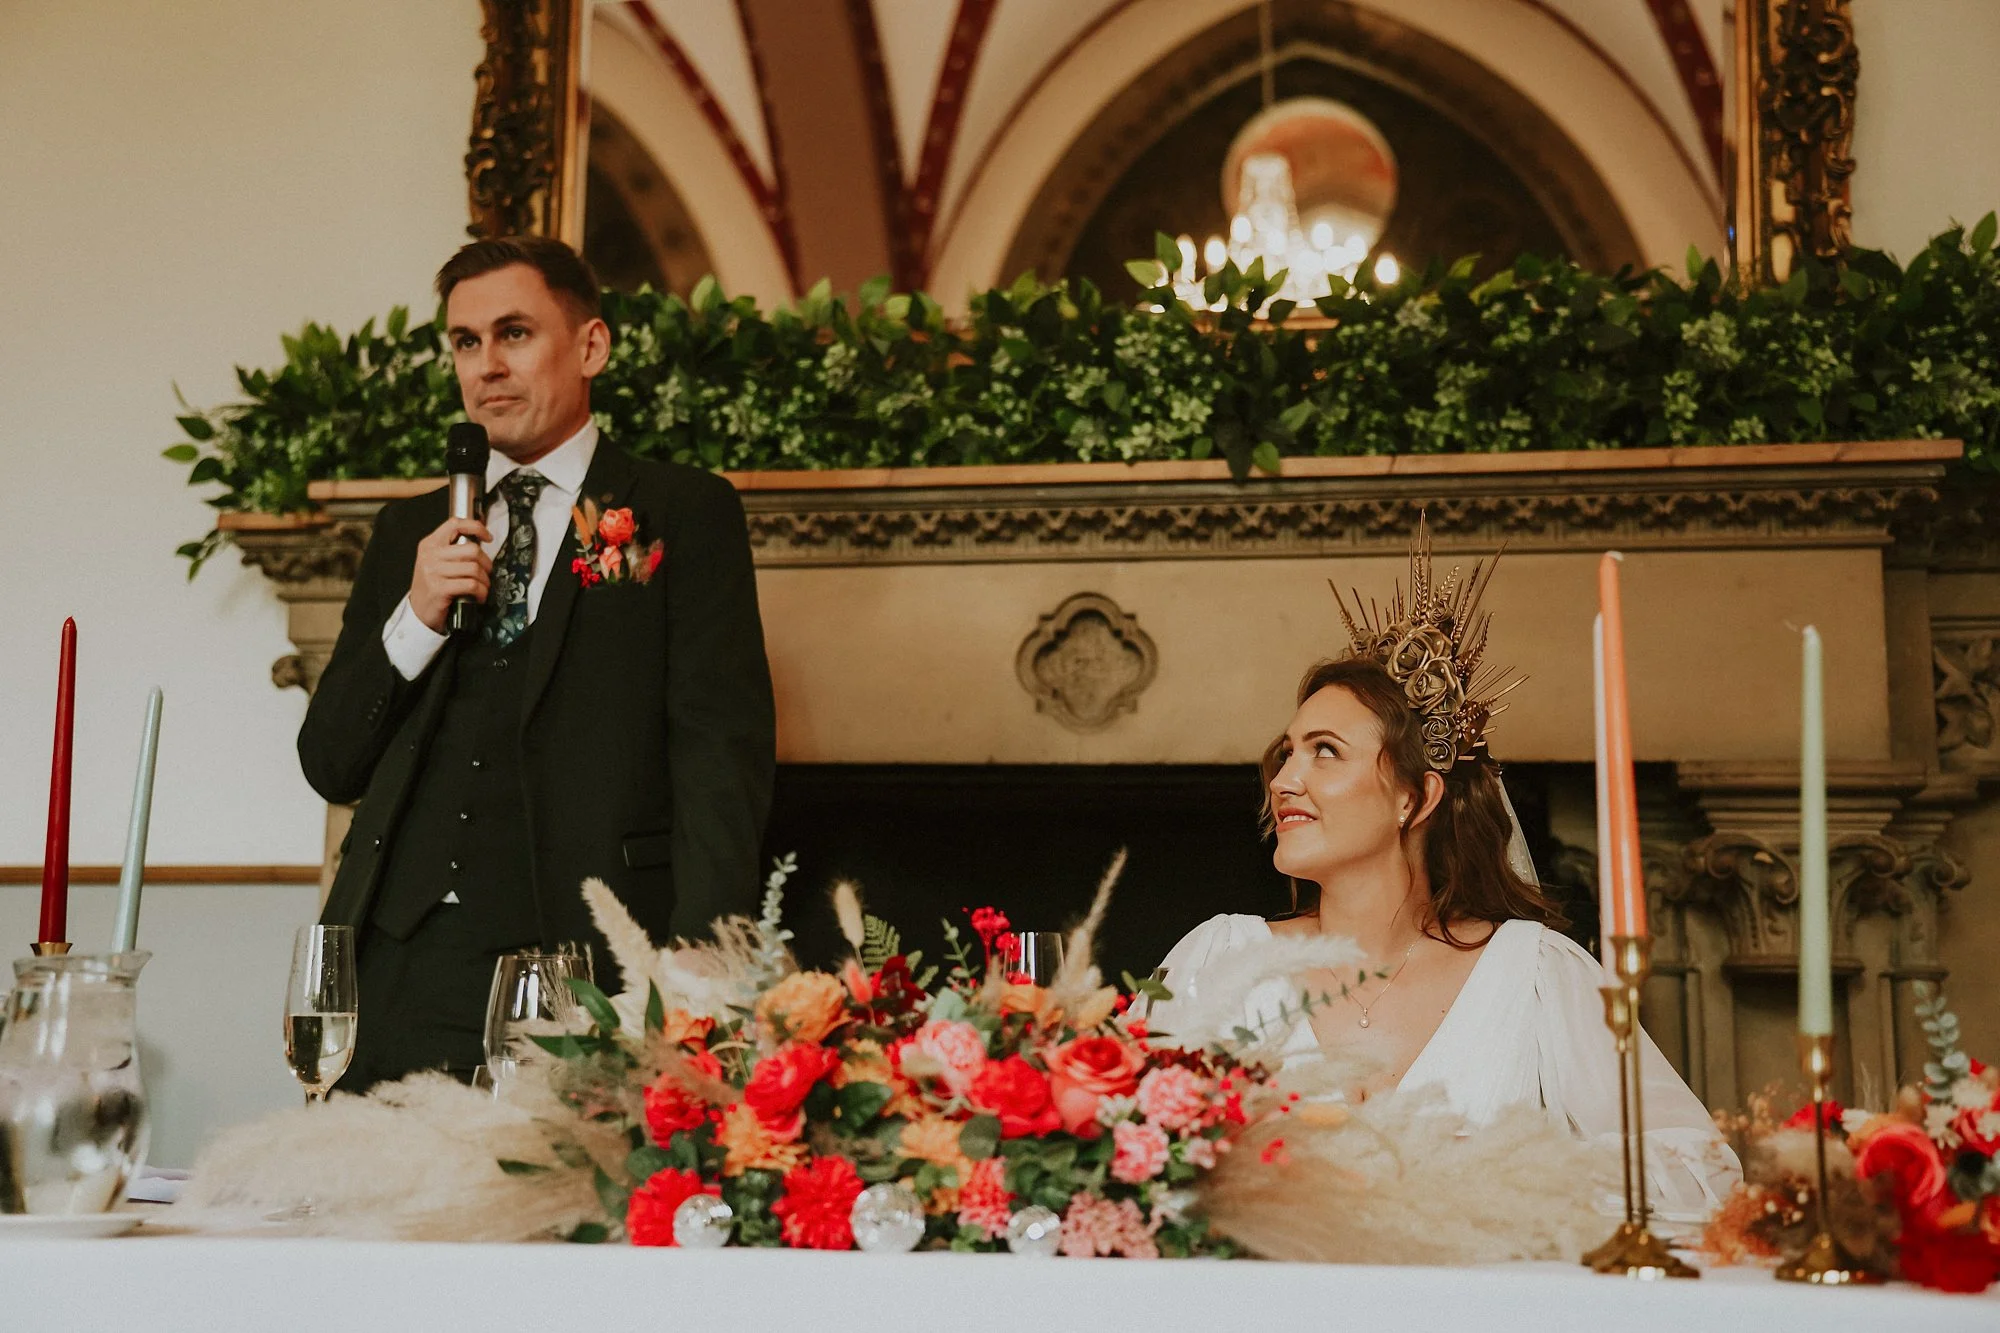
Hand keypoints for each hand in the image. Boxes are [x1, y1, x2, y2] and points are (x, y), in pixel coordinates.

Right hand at [409, 516, 492, 630]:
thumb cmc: (433, 586)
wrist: (419, 612)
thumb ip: (453, 550)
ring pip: (474, 569)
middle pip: (472, 550)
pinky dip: (481, 592)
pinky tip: (479, 596)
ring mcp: (433, 572)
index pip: (455, 524)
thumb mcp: (437, 562)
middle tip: (486, 573)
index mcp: (430, 544)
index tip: (488, 537)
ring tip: (482, 587)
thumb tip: (481, 540)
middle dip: (486, 563)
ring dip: (485, 581)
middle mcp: (430, 555)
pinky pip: (472, 585)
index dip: (476, 527)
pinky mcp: (439, 589)